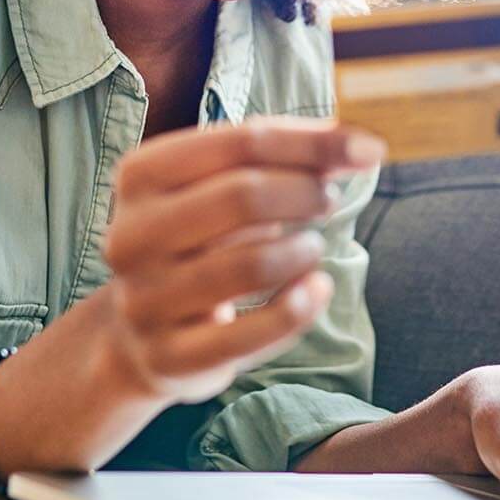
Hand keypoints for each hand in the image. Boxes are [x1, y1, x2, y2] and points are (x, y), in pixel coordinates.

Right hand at [97, 117, 385, 404]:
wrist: (137, 333)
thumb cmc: (198, 242)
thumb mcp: (224, 188)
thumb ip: (287, 160)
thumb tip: (359, 146)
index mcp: (141, 176)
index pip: (241, 142)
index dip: (313, 142)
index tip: (368, 149)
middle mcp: (131, 235)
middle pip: (242, 196)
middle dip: (304, 192)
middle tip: (329, 200)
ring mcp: (144, 300)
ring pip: (250, 266)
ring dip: (302, 251)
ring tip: (312, 247)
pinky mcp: (169, 357)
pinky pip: (251, 334)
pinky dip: (299, 308)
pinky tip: (317, 289)